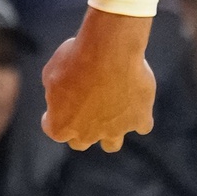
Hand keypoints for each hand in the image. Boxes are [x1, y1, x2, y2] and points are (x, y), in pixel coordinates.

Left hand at [41, 8, 154, 151]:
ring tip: (113, 116)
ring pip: (112, 144)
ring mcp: (114, 130)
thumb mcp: (52, 71)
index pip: (54, 129)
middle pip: (81, 142)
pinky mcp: (139, 119)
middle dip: (81, 128)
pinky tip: (138, 104)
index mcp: (60, 125)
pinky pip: (143, 126)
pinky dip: (140, 117)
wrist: (109, 50)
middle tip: (85, 108)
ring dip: (110, 133)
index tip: (58, 105)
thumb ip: (53, 91)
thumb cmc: (76, 57)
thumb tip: (61, 95)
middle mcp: (87, 134)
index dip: (54, 117)